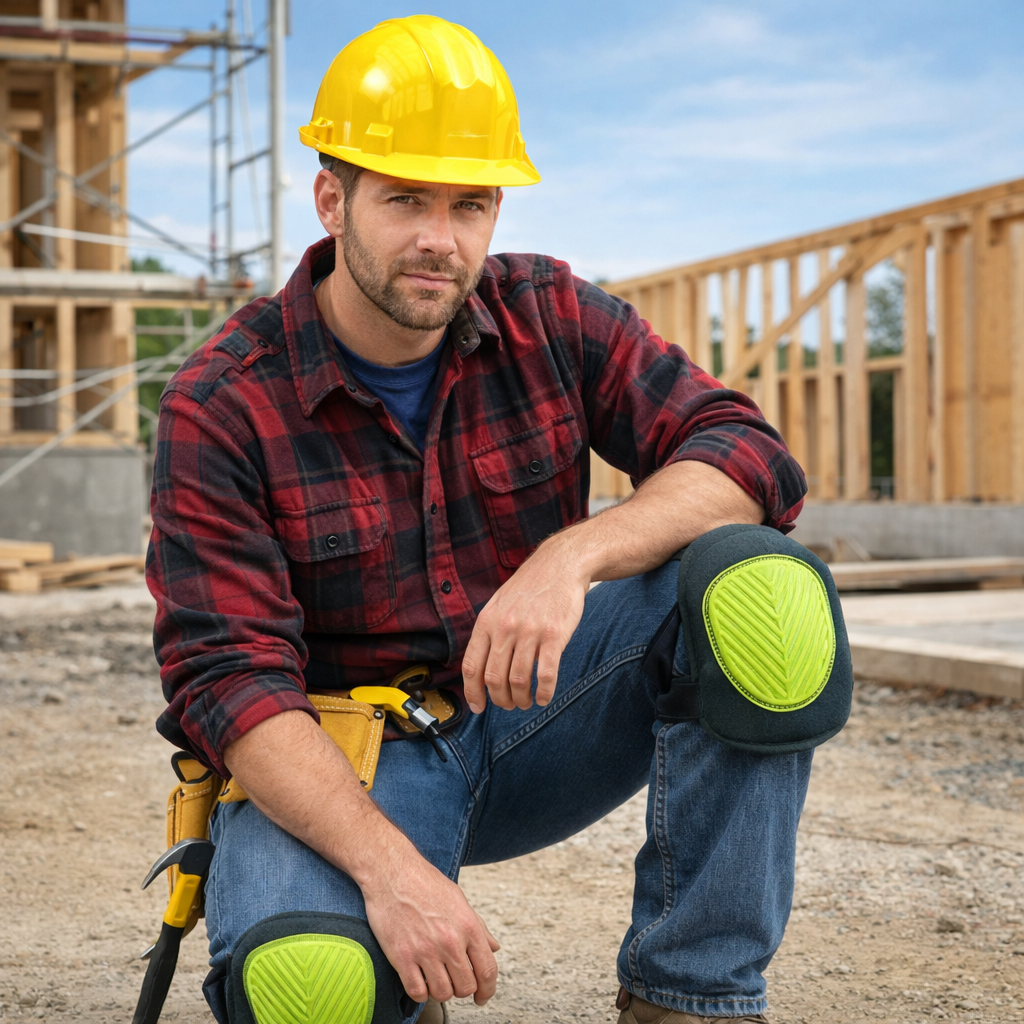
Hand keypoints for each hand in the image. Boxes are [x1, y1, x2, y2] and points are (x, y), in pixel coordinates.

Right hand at [362, 848, 499, 1005]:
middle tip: (454, 980)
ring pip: (443, 993)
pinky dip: (420, 992)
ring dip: (440, 990)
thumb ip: (478, 927)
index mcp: (468, 926)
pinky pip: (417, 992)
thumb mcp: (459, 900)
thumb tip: (494, 947)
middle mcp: (450, 941)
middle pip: (465, 987)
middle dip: (462, 988)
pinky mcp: (402, 957)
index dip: (488, 990)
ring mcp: (425, 950)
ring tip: (435, 977)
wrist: (392, 872)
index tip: (482, 997)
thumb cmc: (424, 882)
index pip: (487, 970)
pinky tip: (419, 979)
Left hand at [462, 534, 588, 711]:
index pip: (471, 666)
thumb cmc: (529, 587)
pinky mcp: (554, 635)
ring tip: (525, 702)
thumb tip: (479, 668)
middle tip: (508, 705)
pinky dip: (544, 693)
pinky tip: (544, 697)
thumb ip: (488, 633)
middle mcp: (505, 628)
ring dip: (521, 700)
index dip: (472, 692)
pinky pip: (546, 675)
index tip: (478, 707)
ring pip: (519, 681)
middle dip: (500, 700)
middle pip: (494, 679)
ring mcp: (530, 632)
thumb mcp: (498, 604)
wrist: (559, 565)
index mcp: (487, 622)